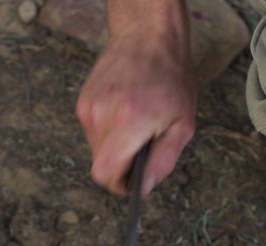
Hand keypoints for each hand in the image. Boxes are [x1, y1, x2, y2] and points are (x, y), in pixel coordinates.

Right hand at [76, 2, 195, 195]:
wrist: (147, 37)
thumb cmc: (172, 79)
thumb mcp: (183, 124)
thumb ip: (163, 160)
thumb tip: (144, 187)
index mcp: (130, 122)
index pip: (105, 173)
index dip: (119, 184)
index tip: (133, 180)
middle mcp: (103, 115)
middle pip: (100, 165)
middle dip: (121, 165)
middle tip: (143, 145)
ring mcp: (89, 107)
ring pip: (96, 149)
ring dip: (115, 146)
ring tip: (136, 123)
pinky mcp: (82, 101)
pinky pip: (93, 132)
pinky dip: (109, 130)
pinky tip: (125, 111)